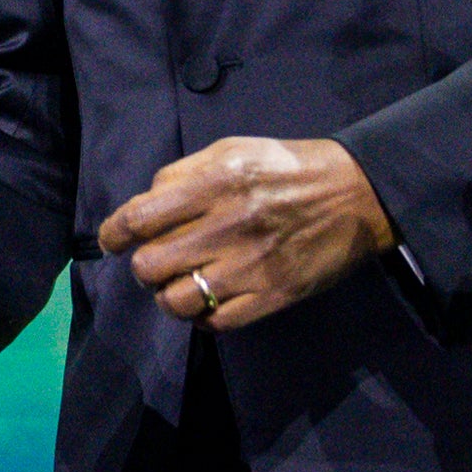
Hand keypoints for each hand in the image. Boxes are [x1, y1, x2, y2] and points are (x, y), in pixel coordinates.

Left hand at [97, 137, 393, 329]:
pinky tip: (211, 300)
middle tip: (157, 262)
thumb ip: (184, 173)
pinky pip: (216, 322)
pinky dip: (204, 316)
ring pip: (177, 301)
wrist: (358, 193)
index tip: (112, 241)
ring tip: (183, 284)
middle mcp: (228, 224)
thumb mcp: (233, 148)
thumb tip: (145, 203)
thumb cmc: (288, 168)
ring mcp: (251, 265)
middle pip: (150, 266)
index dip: (114, 234)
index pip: (140, 218)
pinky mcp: (273, 295)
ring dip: (170, 296)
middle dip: (144, 267)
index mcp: (215, 182)